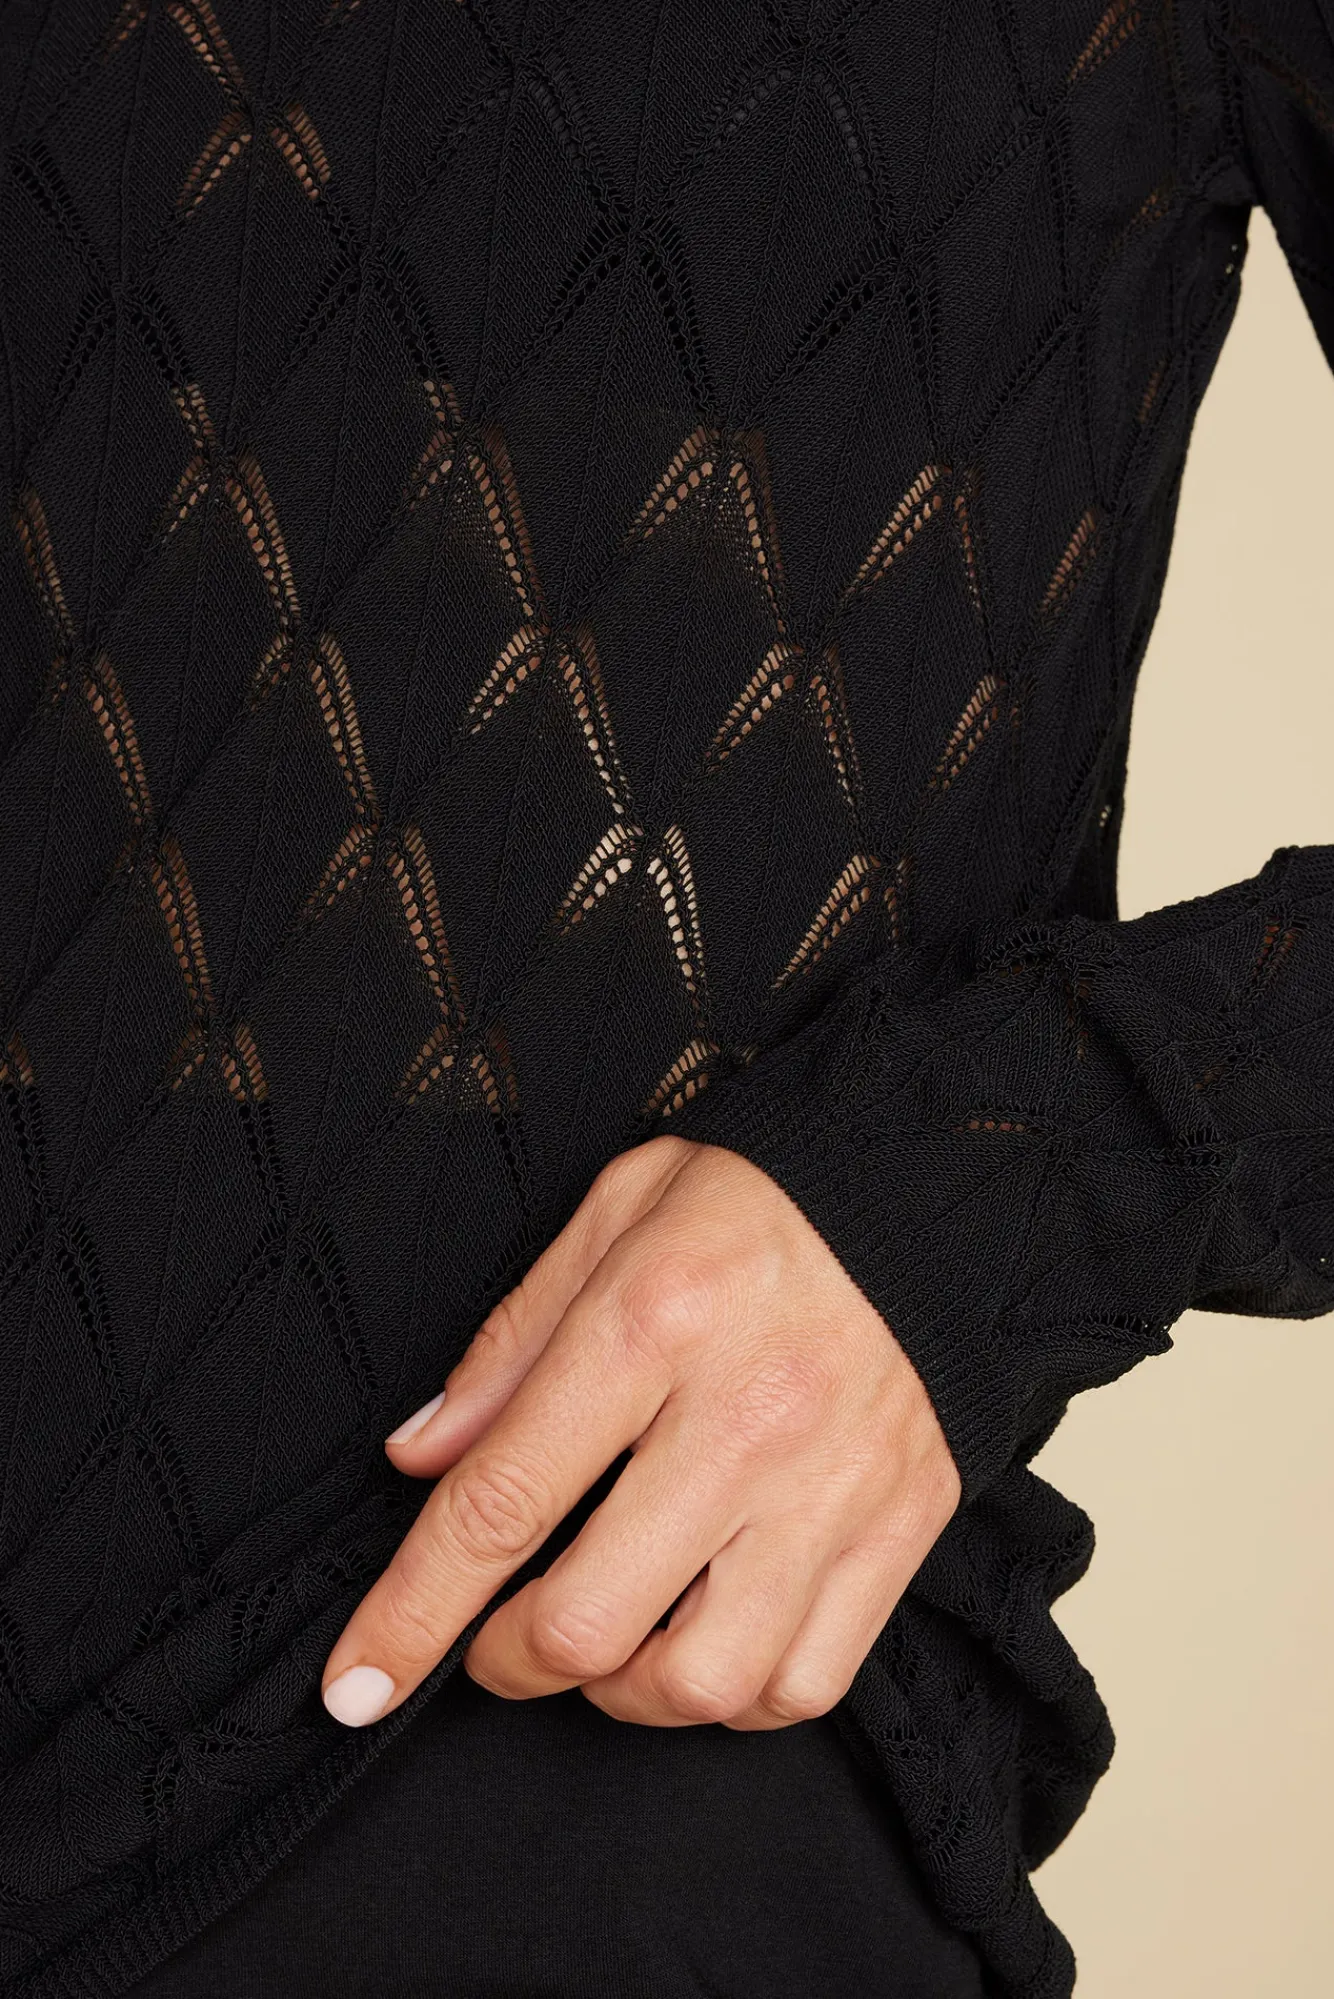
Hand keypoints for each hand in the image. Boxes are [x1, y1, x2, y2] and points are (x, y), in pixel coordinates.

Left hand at [320, 1135, 959, 1730]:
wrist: (932, 1189)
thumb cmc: (760, 1200)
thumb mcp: (614, 1214)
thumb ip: (511, 1340)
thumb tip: (422, 1455)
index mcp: (653, 1321)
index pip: (502, 1501)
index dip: (412, 1613)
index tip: (356, 1684)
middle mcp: (747, 1418)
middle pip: (589, 1621)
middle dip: (507, 1660)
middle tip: (498, 1636)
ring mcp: (835, 1485)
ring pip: (701, 1682)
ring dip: (621, 1691)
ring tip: (610, 1639)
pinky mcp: (903, 1526)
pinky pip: (806, 1683)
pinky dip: (735, 1697)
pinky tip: (707, 1639)